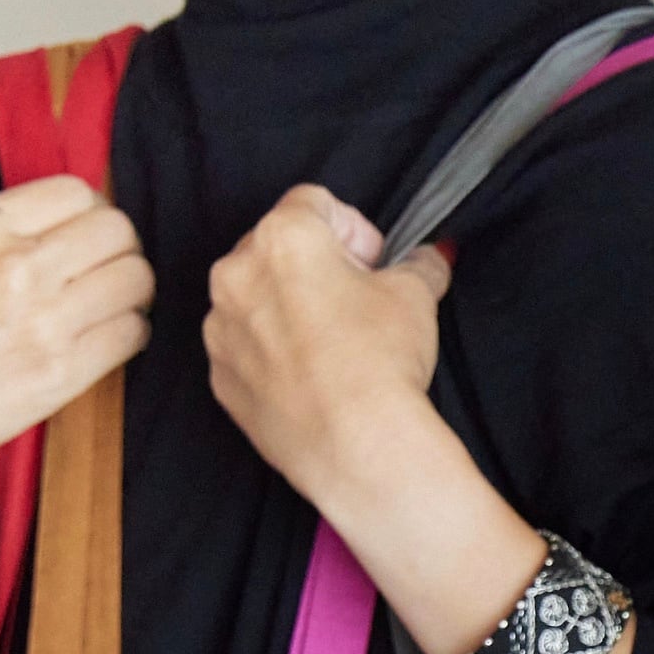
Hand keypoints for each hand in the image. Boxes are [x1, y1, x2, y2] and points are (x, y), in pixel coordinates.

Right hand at [0, 178, 151, 511]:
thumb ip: (1, 240)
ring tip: (107, 311)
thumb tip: (62, 230)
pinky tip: (102, 345)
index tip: (85, 240)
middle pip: (118, 231)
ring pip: (136, 280)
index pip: (77, 192)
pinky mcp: (60, 372)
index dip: (91, 216)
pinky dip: (128, 336)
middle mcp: (15, 265)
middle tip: (107, 277)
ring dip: (131, 295)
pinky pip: (132, 334)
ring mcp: (41, 319)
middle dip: (120, 252)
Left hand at [205, 186, 453, 523]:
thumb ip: (420, 266)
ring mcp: (221, 329)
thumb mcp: (416, 299)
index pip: (316, 203)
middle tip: (356, 307)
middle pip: (276, 249)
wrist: (357, 450)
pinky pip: (246, 351)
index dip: (354, 231)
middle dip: (316, 269)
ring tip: (332, 349)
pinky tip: (311, 381)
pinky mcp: (222, 379)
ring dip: (288, 311)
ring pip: (254, 300)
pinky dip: (272, 357)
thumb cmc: (380, 363)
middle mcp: (237, 274)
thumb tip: (431, 259)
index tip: (376, 265)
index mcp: (282, 236)